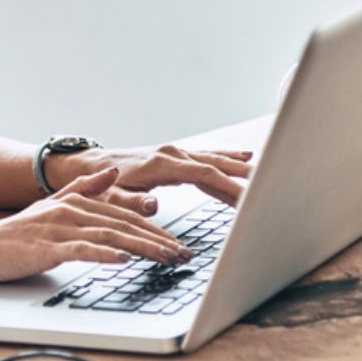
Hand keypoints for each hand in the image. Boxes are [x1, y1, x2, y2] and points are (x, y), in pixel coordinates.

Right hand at [0, 167, 192, 283]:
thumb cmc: (16, 235)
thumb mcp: (52, 206)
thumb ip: (83, 188)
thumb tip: (111, 173)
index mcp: (76, 201)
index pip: (125, 216)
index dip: (156, 230)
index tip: (179, 245)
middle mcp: (71, 210)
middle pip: (124, 225)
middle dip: (159, 241)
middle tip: (185, 256)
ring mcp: (58, 228)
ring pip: (110, 235)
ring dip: (143, 248)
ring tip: (168, 259)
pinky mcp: (46, 247)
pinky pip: (80, 249)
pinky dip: (104, 253)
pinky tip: (123, 259)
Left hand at [46, 143, 253, 208]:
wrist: (89, 167)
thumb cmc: (102, 186)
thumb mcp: (112, 197)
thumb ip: (131, 202)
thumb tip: (153, 206)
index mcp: (163, 165)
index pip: (206, 174)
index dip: (230, 187)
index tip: (250, 200)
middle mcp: (173, 155)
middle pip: (218, 164)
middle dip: (246, 177)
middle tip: (272, 189)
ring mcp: (176, 154)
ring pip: (216, 160)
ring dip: (241, 169)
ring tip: (268, 178)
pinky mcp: (176, 158)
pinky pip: (208, 159)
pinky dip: (228, 160)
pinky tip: (245, 162)